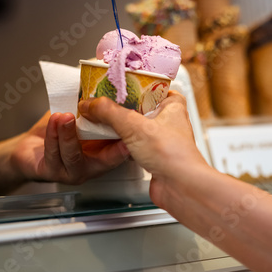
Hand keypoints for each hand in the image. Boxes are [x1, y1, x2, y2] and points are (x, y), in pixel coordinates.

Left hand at [11, 111, 129, 184]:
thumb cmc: (57, 133)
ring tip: (66, 116)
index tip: (131, 131)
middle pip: (103, 159)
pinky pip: (53, 154)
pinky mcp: (50, 172)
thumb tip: (105, 87)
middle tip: (99, 114)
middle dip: (103, 136)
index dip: (127, 144)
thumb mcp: (79, 119)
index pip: (120, 153)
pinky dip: (54, 135)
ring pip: (73, 156)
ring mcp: (71, 172)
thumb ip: (92, 111)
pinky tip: (55, 120)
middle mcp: (90, 167)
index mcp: (102, 155)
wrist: (29, 148)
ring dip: (69, 134)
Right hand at [78, 91, 208, 205]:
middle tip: (103, 102)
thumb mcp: (134, 126)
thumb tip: (91, 104)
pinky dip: (123, 142)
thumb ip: (109, 112)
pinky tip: (113, 141)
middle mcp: (169, 120)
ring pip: (137, 126)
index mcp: (172, 105)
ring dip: (121, 126)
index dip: (131, 84)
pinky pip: (135, 143)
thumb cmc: (173, 155)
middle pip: (139, 106)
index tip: (113, 84)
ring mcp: (161, 139)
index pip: (151, 86)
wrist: (180, 187)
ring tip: (104, 120)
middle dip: (121, 106)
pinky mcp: (154, 155)